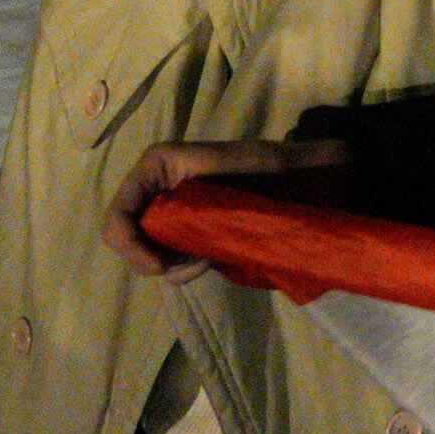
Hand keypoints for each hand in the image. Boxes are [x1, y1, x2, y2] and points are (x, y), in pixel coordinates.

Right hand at [102, 139, 352, 282]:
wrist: (316, 178)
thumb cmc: (276, 169)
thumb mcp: (227, 174)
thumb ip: (183, 208)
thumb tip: (150, 247)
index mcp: (159, 165)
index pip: (118, 214)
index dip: (130, 246)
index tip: (162, 268)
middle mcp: (158, 185)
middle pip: (128, 238)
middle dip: (154, 259)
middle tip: (198, 264)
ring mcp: (173, 210)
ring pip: (149, 252)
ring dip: (175, 265)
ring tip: (211, 258)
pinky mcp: (190, 229)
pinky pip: (172, 255)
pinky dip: (186, 265)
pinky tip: (213, 258)